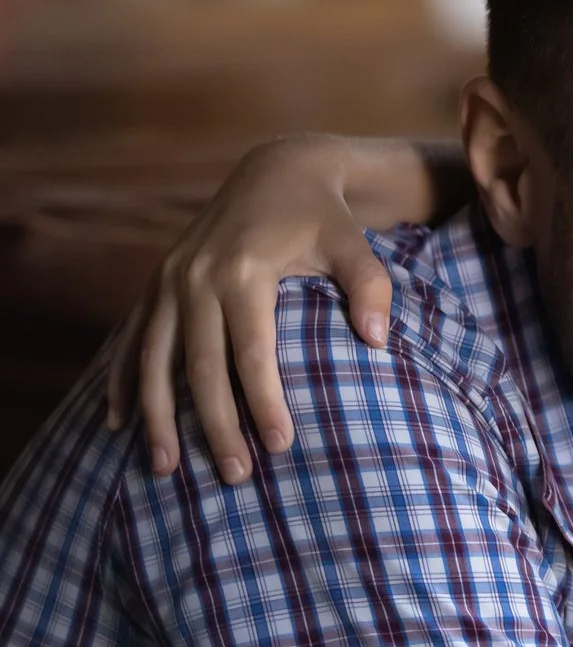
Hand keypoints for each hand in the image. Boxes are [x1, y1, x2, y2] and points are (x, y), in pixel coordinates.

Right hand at [104, 134, 391, 480]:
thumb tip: (379, 340)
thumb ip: (371, 288)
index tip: (280, 446)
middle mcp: (194, 276)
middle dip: (213, 424)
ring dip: (156, 416)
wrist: (276, 171)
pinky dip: (122, 382)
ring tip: (165, 468)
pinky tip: (120, 424)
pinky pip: (132, 340)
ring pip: (153, 359)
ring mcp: (168, 280)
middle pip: (199, 366)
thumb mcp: (355, 244)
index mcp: (243, 269)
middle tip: (233, 476)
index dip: (263, 401)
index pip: (252, 352)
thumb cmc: (325, 217)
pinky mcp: (156, 283)